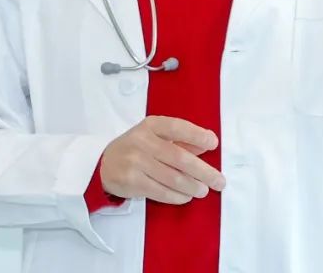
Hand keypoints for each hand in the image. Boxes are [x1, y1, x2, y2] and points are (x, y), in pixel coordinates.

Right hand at [99, 115, 226, 204]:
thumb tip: (207, 145)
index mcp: (151, 125)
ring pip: (172, 177)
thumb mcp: (155, 137)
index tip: (214, 143)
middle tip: (219, 181)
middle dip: (203, 171)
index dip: (197, 135)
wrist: (103, 165)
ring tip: (203, 191)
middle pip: (179, 157)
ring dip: (192, 186)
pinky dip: (177, 196)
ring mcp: (135, 161)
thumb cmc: (137, 148)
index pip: (177, 127)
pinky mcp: (131, 181)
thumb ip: (180, 140)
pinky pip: (160, 191)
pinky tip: (186, 197)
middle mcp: (142, 141)